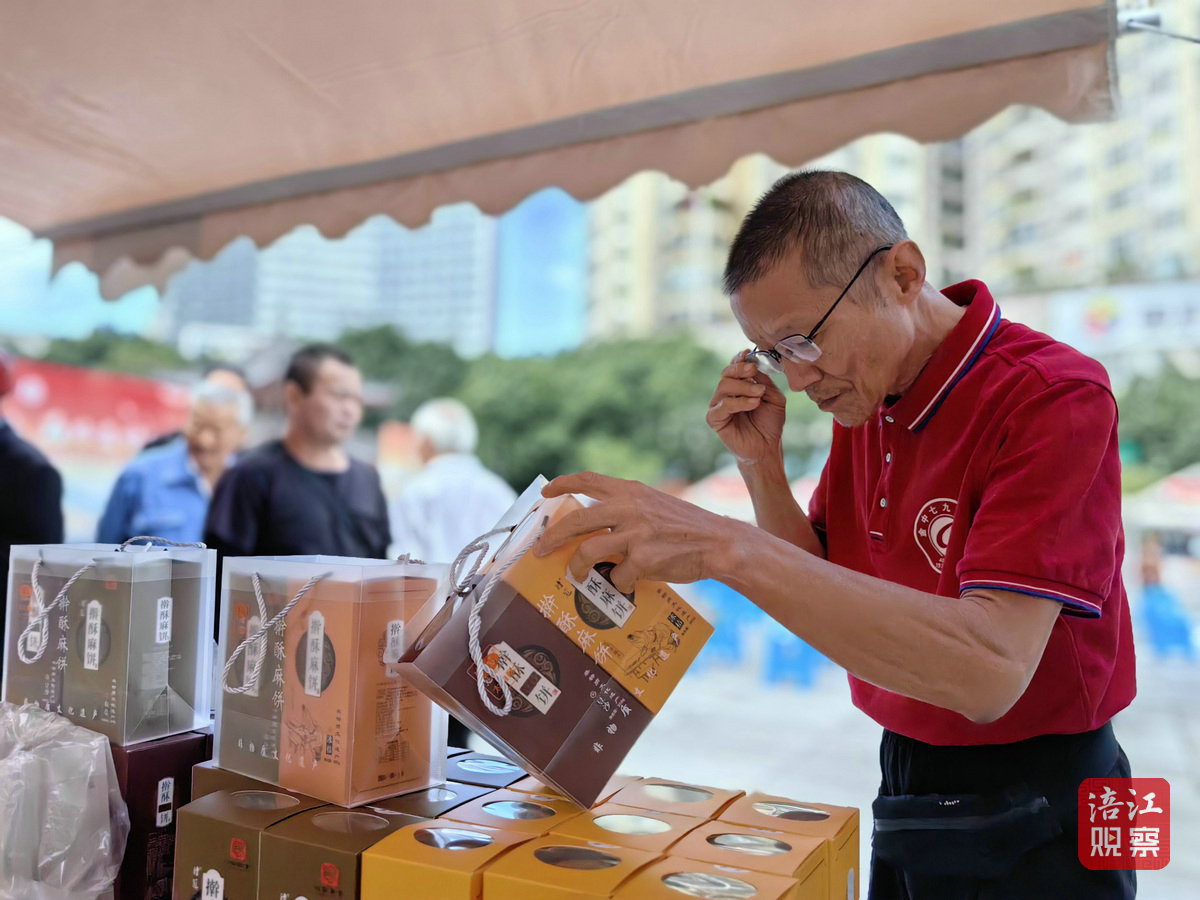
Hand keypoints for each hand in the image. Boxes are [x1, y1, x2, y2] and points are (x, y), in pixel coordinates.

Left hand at [532, 471, 740, 592]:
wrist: (718, 542)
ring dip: (577, 568)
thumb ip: (625, 508)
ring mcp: (635, 534)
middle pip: (575, 521)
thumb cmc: (685, 527)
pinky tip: (626, 583)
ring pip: (587, 552)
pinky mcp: (643, 560)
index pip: (588, 480)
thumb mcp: (654, 504)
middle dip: (552, 537)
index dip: (563, 483)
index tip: (545, 491)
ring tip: (577, 576)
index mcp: (630, 490)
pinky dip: (618, 583)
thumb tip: (590, 524)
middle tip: (540, 550)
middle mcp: (629, 508)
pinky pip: (616, 576)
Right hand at [706, 352, 786, 466]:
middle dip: (740, 370)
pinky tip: (753, 404)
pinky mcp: (714, 419)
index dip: (739, 359)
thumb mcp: (774, 397)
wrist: (767, 448)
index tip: (748, 354)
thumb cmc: (770, 423)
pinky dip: (738, 402)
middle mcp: (726, 393)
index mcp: (739, 386)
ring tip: (759, 395)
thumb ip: (764, 381)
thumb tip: (754, 365)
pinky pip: (722, 405)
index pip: (734, 367)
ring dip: (744, 388)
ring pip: (724, 386)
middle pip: (726, 373)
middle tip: (753, 372)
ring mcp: (718, 405)